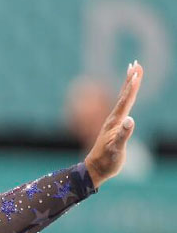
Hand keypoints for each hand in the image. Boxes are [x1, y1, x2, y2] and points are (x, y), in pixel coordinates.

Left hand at [84, 61, 143, 187]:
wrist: (95, 169)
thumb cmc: (107, 161)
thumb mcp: (116, 149)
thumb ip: (123, 135)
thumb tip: (131, 120)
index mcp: (115, 122)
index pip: (125, 101)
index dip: (132, 86)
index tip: (136, 71)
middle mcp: (113, 119)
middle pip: (124, 96)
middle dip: (130, 79)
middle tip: (135, 63)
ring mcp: (113, 123)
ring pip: (123, 100)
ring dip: (128, 86)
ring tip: (133, 73)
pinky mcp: (115, 128)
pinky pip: (123, 108)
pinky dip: (127, 98)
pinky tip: (128, 96)